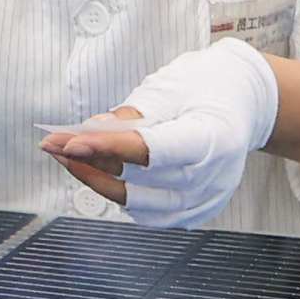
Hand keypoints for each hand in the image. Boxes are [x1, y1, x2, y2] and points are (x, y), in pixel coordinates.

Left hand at [40, 37, 277, 228]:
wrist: (247, 103)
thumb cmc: (207, 86)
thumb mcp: (170, 85)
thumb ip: (129, 114)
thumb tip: (88, 135)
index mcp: (214, 137)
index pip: (153, 150)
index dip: (108, 148)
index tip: (68, 143)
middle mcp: (213, 177)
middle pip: (139, 181)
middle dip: (89, 162)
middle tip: (52, 145)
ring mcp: (206, 200)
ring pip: (136, 203)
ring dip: (97, 181)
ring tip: (69, 156)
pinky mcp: (196, 212)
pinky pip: (148, 212)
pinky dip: (121, 193)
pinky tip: (99, 172)